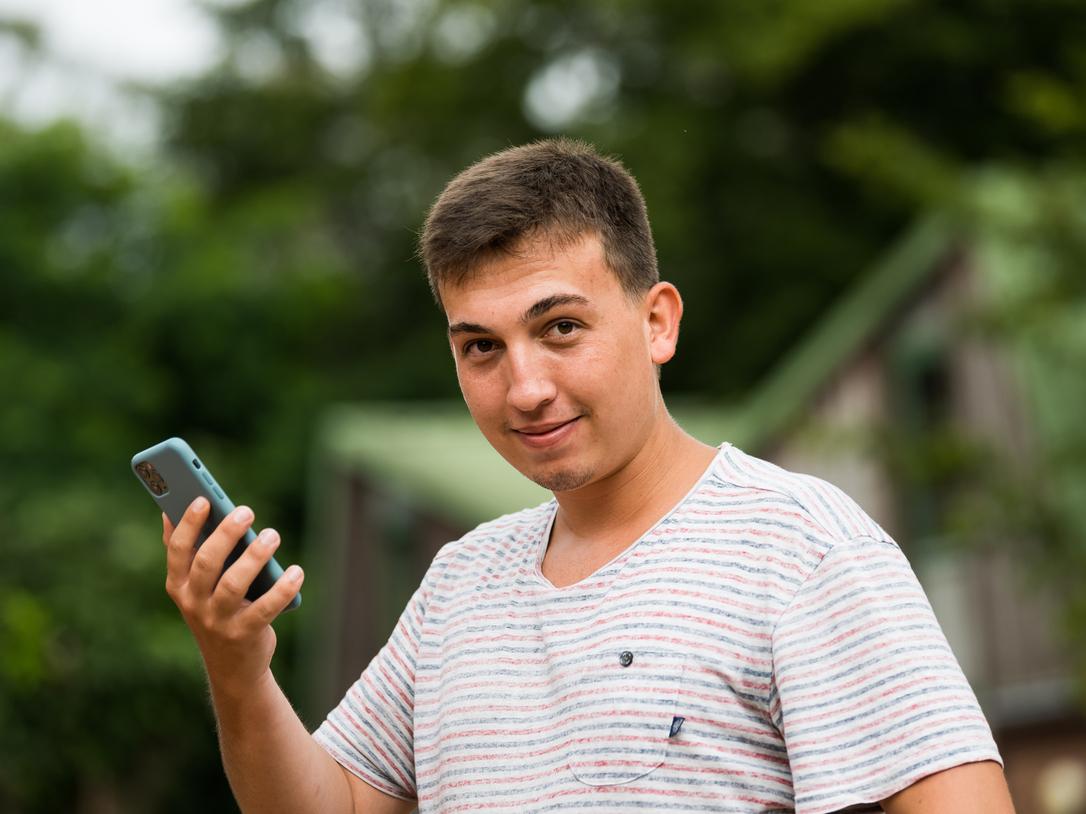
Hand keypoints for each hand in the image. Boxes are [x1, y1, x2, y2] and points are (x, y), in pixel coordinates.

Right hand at [163, 497, 303, 697]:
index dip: (189, 524)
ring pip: (234, 584)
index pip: (178, 551)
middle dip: (226, 534)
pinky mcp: (244, 634)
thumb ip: (188, 552)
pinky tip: (297, 572)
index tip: (204, 499)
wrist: (232, 666)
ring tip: (272, 535)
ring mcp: (217, 621)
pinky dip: (282, 588)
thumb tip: (171, 511)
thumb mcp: (197, 586)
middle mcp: (193, 603)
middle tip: (246, 511)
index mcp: (178, 585)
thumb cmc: (216, 609)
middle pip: (207, 563)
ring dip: (255, 556)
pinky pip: (265, 608)